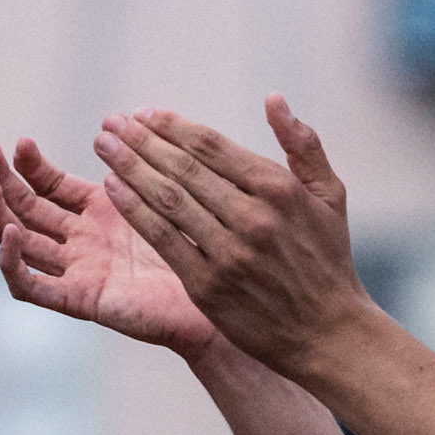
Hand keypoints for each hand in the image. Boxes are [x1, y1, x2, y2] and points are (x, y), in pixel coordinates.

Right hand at [0, 137, 217, 358]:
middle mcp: (82, 242)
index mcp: (100, 215)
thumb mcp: (164, 198)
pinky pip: (33, 287)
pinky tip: (10, 234)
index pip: (49, 185)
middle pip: (25, 208)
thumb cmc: (200, 253)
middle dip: (1, 178)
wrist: (218, 306)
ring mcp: (78, 271)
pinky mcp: (80, 301)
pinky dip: (14, 263)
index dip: (30, 164)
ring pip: (19, 242)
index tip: (22, 142)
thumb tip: (117, 123)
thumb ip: (138, 168)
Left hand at [88, 95, 368, 384]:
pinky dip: (135, 211)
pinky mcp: (209, 287)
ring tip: (104, 147)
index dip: (171, 126)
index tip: (143, 114)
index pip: (211, 145)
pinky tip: (113, 189)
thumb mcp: (330, 197)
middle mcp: (253, 218)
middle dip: (140, 141)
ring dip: (129, 168)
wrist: (327, 335)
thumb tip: (274, 99)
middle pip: (183, 168)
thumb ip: (303, 145)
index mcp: (279, 190)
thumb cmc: (328, 261)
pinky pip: (164, 239)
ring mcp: (229, 254)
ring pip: (168, 199)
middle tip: (110, 124)